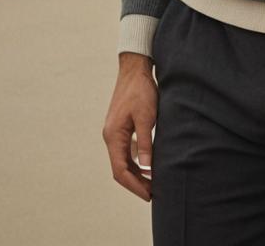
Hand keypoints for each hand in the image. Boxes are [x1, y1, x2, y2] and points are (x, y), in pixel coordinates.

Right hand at [103, 53, 157, 200]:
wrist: (135, 69)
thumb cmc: (141, 91)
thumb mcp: (146, 117)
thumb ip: (146, 143)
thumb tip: (147, 168)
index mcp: (114, 136)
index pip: (120, 170)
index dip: (134, 186)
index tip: (148, 195)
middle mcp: (111, 136)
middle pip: (120, 168)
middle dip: (136, 183)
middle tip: (154, 193)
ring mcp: (115, 132)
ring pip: (123, 160)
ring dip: (137, 173)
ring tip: (153, 183)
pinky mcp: (121, 127)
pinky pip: (126, 151)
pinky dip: (137, 161)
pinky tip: (149, 165)